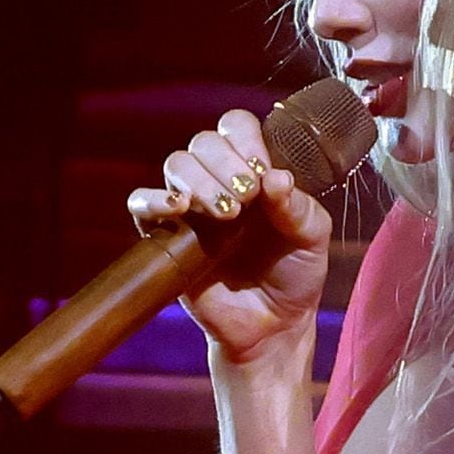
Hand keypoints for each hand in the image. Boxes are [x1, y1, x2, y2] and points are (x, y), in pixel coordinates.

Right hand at [127, 107, 336, 363]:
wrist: (272, 327)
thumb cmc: (295, 276)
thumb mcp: (312, 239)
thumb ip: (298, 207)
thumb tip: (275, 177)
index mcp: (254, 170)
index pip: (237, 127)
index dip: (246, 141)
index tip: (263, 173)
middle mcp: (218, 180)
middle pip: (204, 142)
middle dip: (225, 164)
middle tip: (247, 199)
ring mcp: (189, 206)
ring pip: (176, 164)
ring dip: (200, 180)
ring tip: (226, 215)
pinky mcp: (164, 235)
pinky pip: (141, 203)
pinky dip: (155, 199)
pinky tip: (179, 208)